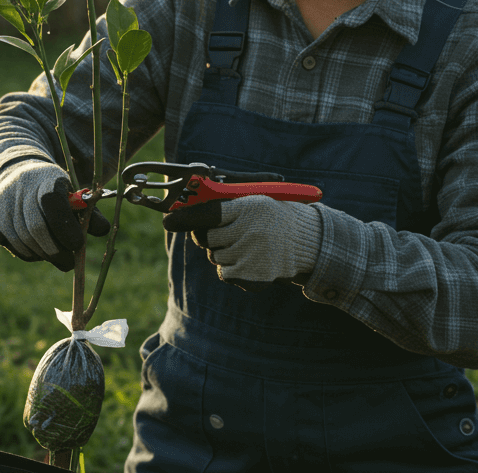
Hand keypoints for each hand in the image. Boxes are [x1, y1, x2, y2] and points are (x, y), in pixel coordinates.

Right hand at [0, 159, 109, 271]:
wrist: (17, 175)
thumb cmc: (54, 190)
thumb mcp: (74, 195)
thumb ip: (90, 213)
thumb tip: (102, 230)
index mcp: (46, 178)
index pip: (53, 202)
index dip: (66, 227)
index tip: (78, 245)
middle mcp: (20, 188)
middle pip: (36, 227)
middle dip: (55, 251)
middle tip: (68, 263)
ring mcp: (3, 203)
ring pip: (23, 240)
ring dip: (42, 254)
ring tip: (55, 255)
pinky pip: (12, 245)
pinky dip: (28, 254)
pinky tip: (38, 250)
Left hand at [162, 196, 321, 290]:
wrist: (309, 243)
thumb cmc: (276, 218)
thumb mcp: (255, 202)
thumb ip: (223, 205)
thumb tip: (183, 212)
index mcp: (249, 208)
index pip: (208, 212)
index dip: (184, 218)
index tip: (168, 221)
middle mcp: (249, 231)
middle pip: (205, 238)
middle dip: (208, 235)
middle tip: (225, 232)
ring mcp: (251, 255)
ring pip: (214, 256)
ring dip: (223, 252)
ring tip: (247, 246)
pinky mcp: (252, 276)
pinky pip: (224, 273)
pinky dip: (230, 268)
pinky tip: (248, 260)